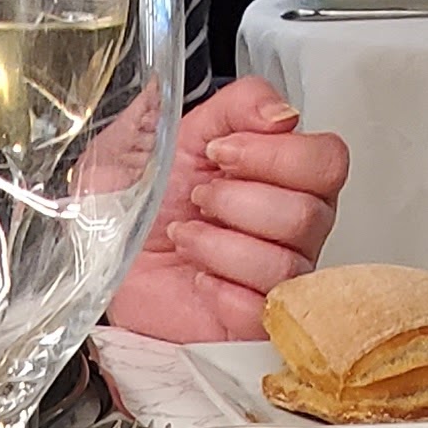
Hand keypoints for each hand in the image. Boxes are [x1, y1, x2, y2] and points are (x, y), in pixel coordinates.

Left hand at [108, 77, 347, 345]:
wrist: (101, 262)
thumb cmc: (138, 204)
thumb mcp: (172, 131)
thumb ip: (235, 104)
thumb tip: (282, 113)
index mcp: (285, 175)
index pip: (327, 159)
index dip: (274, 155)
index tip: (219, 152)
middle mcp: (294, 227)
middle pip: (310, 212)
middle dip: (237, 200)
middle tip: (198, 198)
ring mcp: (280, 278)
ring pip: (284, 261)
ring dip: (218, 244)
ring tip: (185, 237)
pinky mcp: (257, 324)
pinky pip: (263, 307)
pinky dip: (219, 287)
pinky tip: (196, 277)